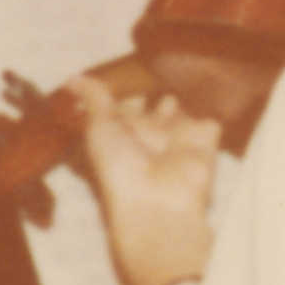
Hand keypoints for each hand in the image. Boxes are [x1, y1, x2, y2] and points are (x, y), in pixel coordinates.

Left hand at [76, 76, 222, 284]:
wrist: (158, 205)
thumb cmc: (120, 168)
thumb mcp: (100, 128)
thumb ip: (96, 100)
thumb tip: (72, 78)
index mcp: (122, 135)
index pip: (123, 112)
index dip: (124, 98)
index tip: (123, 81)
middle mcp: (149, 138)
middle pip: (154, 114)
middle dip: (156, 100)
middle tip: (158, 79)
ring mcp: (177, 141)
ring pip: (181, 117)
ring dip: (181, 105)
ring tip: (180, 88)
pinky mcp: (204, 144)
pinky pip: (209, 124)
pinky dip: (212, 112)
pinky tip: (211, 99)